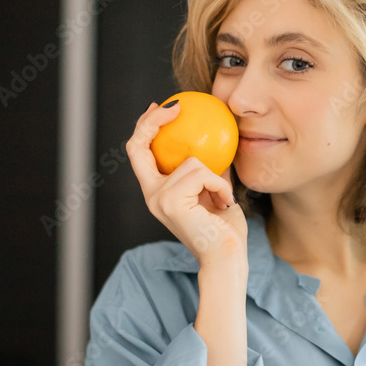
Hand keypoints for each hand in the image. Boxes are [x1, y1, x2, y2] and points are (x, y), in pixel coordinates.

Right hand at [125, 101, 247, 264]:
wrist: (227, 257)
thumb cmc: (225, 229)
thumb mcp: (216, 189)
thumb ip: (209, 168)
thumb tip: (218, 137)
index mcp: (158, 192)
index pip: (140, 153)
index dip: (145, 127)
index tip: (161, 107)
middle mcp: (152, 195)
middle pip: (139, 147)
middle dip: (151, 121)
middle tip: (175, 108)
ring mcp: (158, 198)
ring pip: (190, 162)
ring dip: (215, 177)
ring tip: (222, 198)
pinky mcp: (171, 201)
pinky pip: (202, 172)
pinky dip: (219, 186)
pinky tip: (224, 203)